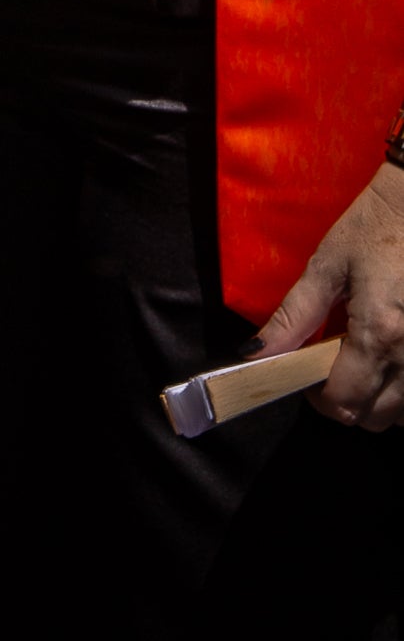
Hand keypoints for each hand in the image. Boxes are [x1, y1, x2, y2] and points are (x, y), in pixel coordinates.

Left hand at [257, 163, 403, 427]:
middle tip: (333, 367)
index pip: (343, 403)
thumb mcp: (327, 266)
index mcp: (379, 333)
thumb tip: (255, 353)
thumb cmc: (374, 226)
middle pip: (374, 419)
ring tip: (365, 362)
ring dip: (379, 402)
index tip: (307, 375)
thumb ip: (293, 316)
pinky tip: (392, 358)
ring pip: (403, 416)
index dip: (317, 398)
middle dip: (346, 403)